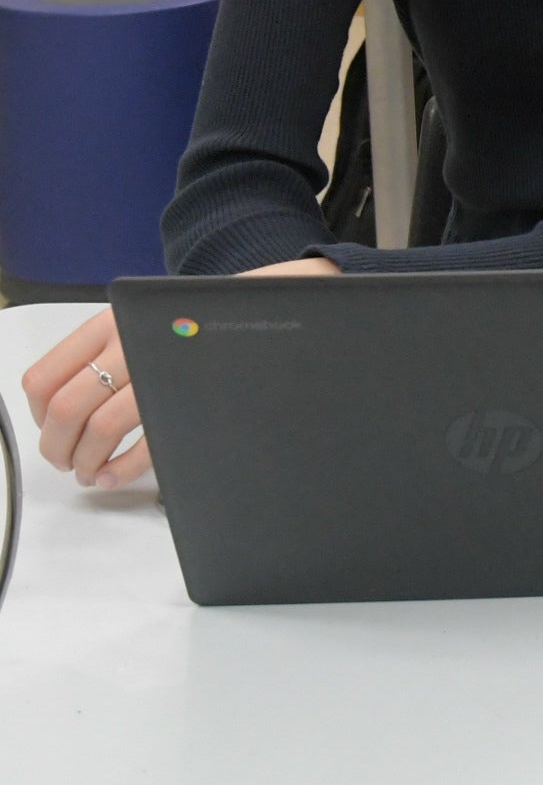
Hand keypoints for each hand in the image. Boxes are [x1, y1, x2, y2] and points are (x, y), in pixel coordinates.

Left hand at [19, 258, 336, 488]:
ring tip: (89, 470)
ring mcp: (160, 373)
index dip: (36, 415)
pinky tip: (115, 475)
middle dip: (56, 446)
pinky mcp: (187, 401)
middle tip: (64, 459)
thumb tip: (56, 407)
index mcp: (111, 324)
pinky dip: (120, 470)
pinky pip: (143, 447)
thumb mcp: (139, 322)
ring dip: (84, 462)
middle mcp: (131, 345)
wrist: (263, 309)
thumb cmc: (197, 325)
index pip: (44, 378)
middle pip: (65, 409)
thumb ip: (99, 354)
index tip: (47, 427)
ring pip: (98, 430)